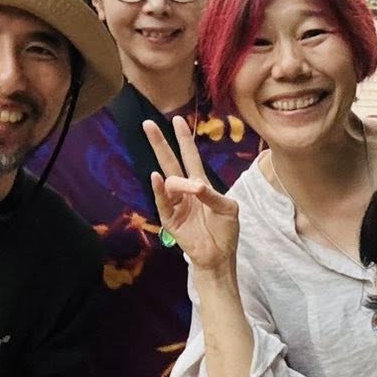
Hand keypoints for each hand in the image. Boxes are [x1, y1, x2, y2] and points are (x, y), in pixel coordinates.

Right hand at [147, 116, 240, 274]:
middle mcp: (185, 190)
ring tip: (195, 190)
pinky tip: (156, 178)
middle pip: (170, 161)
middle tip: (148, 124)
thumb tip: (196, 186)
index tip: (177, 120)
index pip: (190, 156)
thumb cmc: (225, 230)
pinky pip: (162, 201)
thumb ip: (213, 195)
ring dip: (181, 183)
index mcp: (200, 183)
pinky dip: (159, 190)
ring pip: (170, 182)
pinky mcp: (169, 218)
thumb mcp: (228, 209)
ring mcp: (175, 203)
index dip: (184, 139)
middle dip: (159, 143)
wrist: (219, 256)